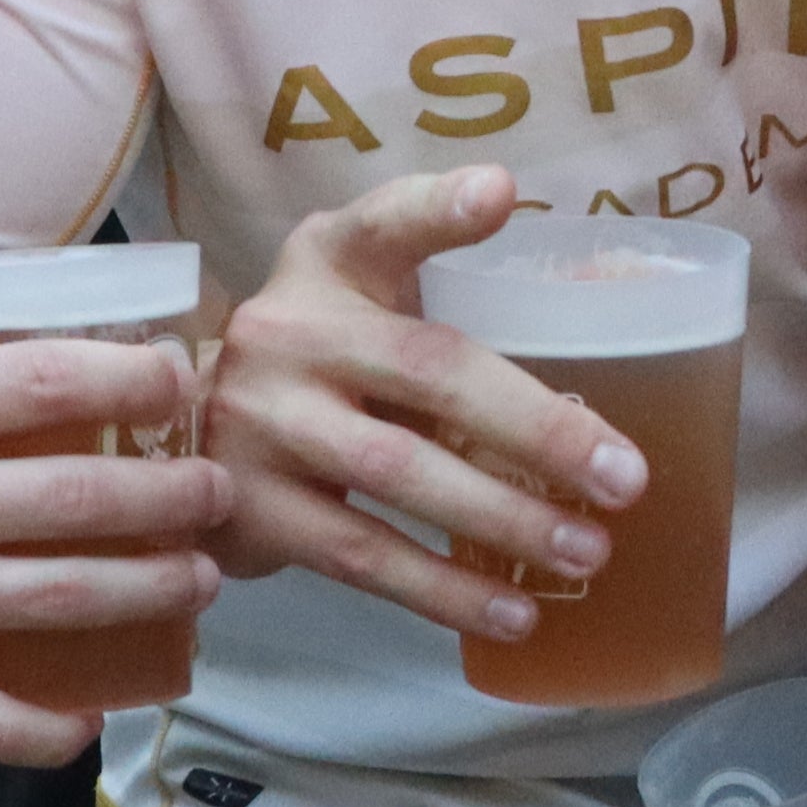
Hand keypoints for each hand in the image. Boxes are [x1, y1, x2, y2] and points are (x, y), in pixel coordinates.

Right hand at [0, 318, 226, 762]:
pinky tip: (86, 723)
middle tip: (219, 494)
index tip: (177, 376)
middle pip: (85, 497)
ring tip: (194, 586)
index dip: (135, 374)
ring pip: (63, 601)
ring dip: (150, 594)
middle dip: (177, 496)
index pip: (47, 378)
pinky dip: (45, 732)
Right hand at [202, 165, 646, 644]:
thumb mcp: (363, 296)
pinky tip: (512, 611)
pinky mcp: (249, 507)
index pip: (386, 223)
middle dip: (536, 430)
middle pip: (428, 373)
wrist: (181, 434)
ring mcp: (261, 422)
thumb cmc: (321, 356)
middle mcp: (288, 331)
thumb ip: (448, 294)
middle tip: (625, 480)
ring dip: (501, 521)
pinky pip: (361, 554)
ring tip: (585, 554)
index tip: (500, 195)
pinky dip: (442, 588)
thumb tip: (580, 368)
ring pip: (397, 474)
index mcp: (330, 262)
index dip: (441, 208)